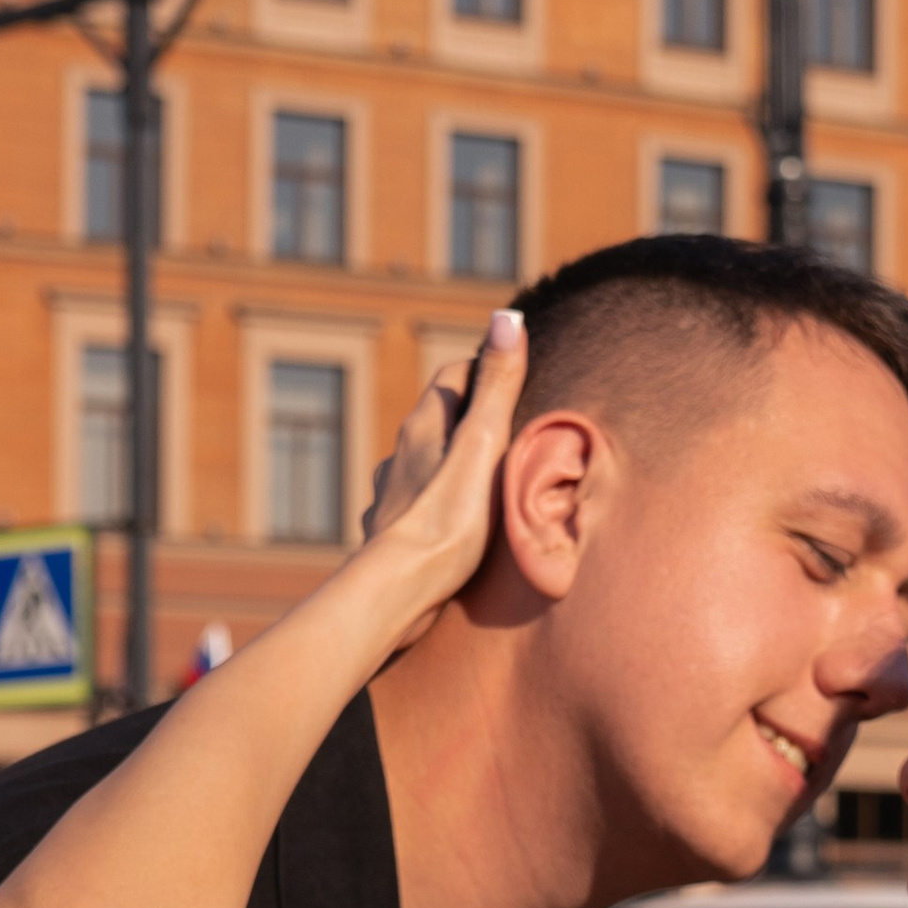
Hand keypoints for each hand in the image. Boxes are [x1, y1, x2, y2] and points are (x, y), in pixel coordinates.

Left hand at [356, 312, 529, 652]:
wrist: (399, 589)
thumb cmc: (448, 519)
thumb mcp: (484, 444)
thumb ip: (497, 386)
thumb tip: (506, 318)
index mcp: (425, 424)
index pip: (455, 374)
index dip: (485, 367)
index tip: (515, 373)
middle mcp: (401, 453)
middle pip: (439, 418)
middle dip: (470, 415)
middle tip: (510, 424)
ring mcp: (392, 493)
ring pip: (424, 463)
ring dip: (450, 462)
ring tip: (482, 476)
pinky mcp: (391, 532)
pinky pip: (416, 504)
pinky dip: (435, 502)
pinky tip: (448, 521)